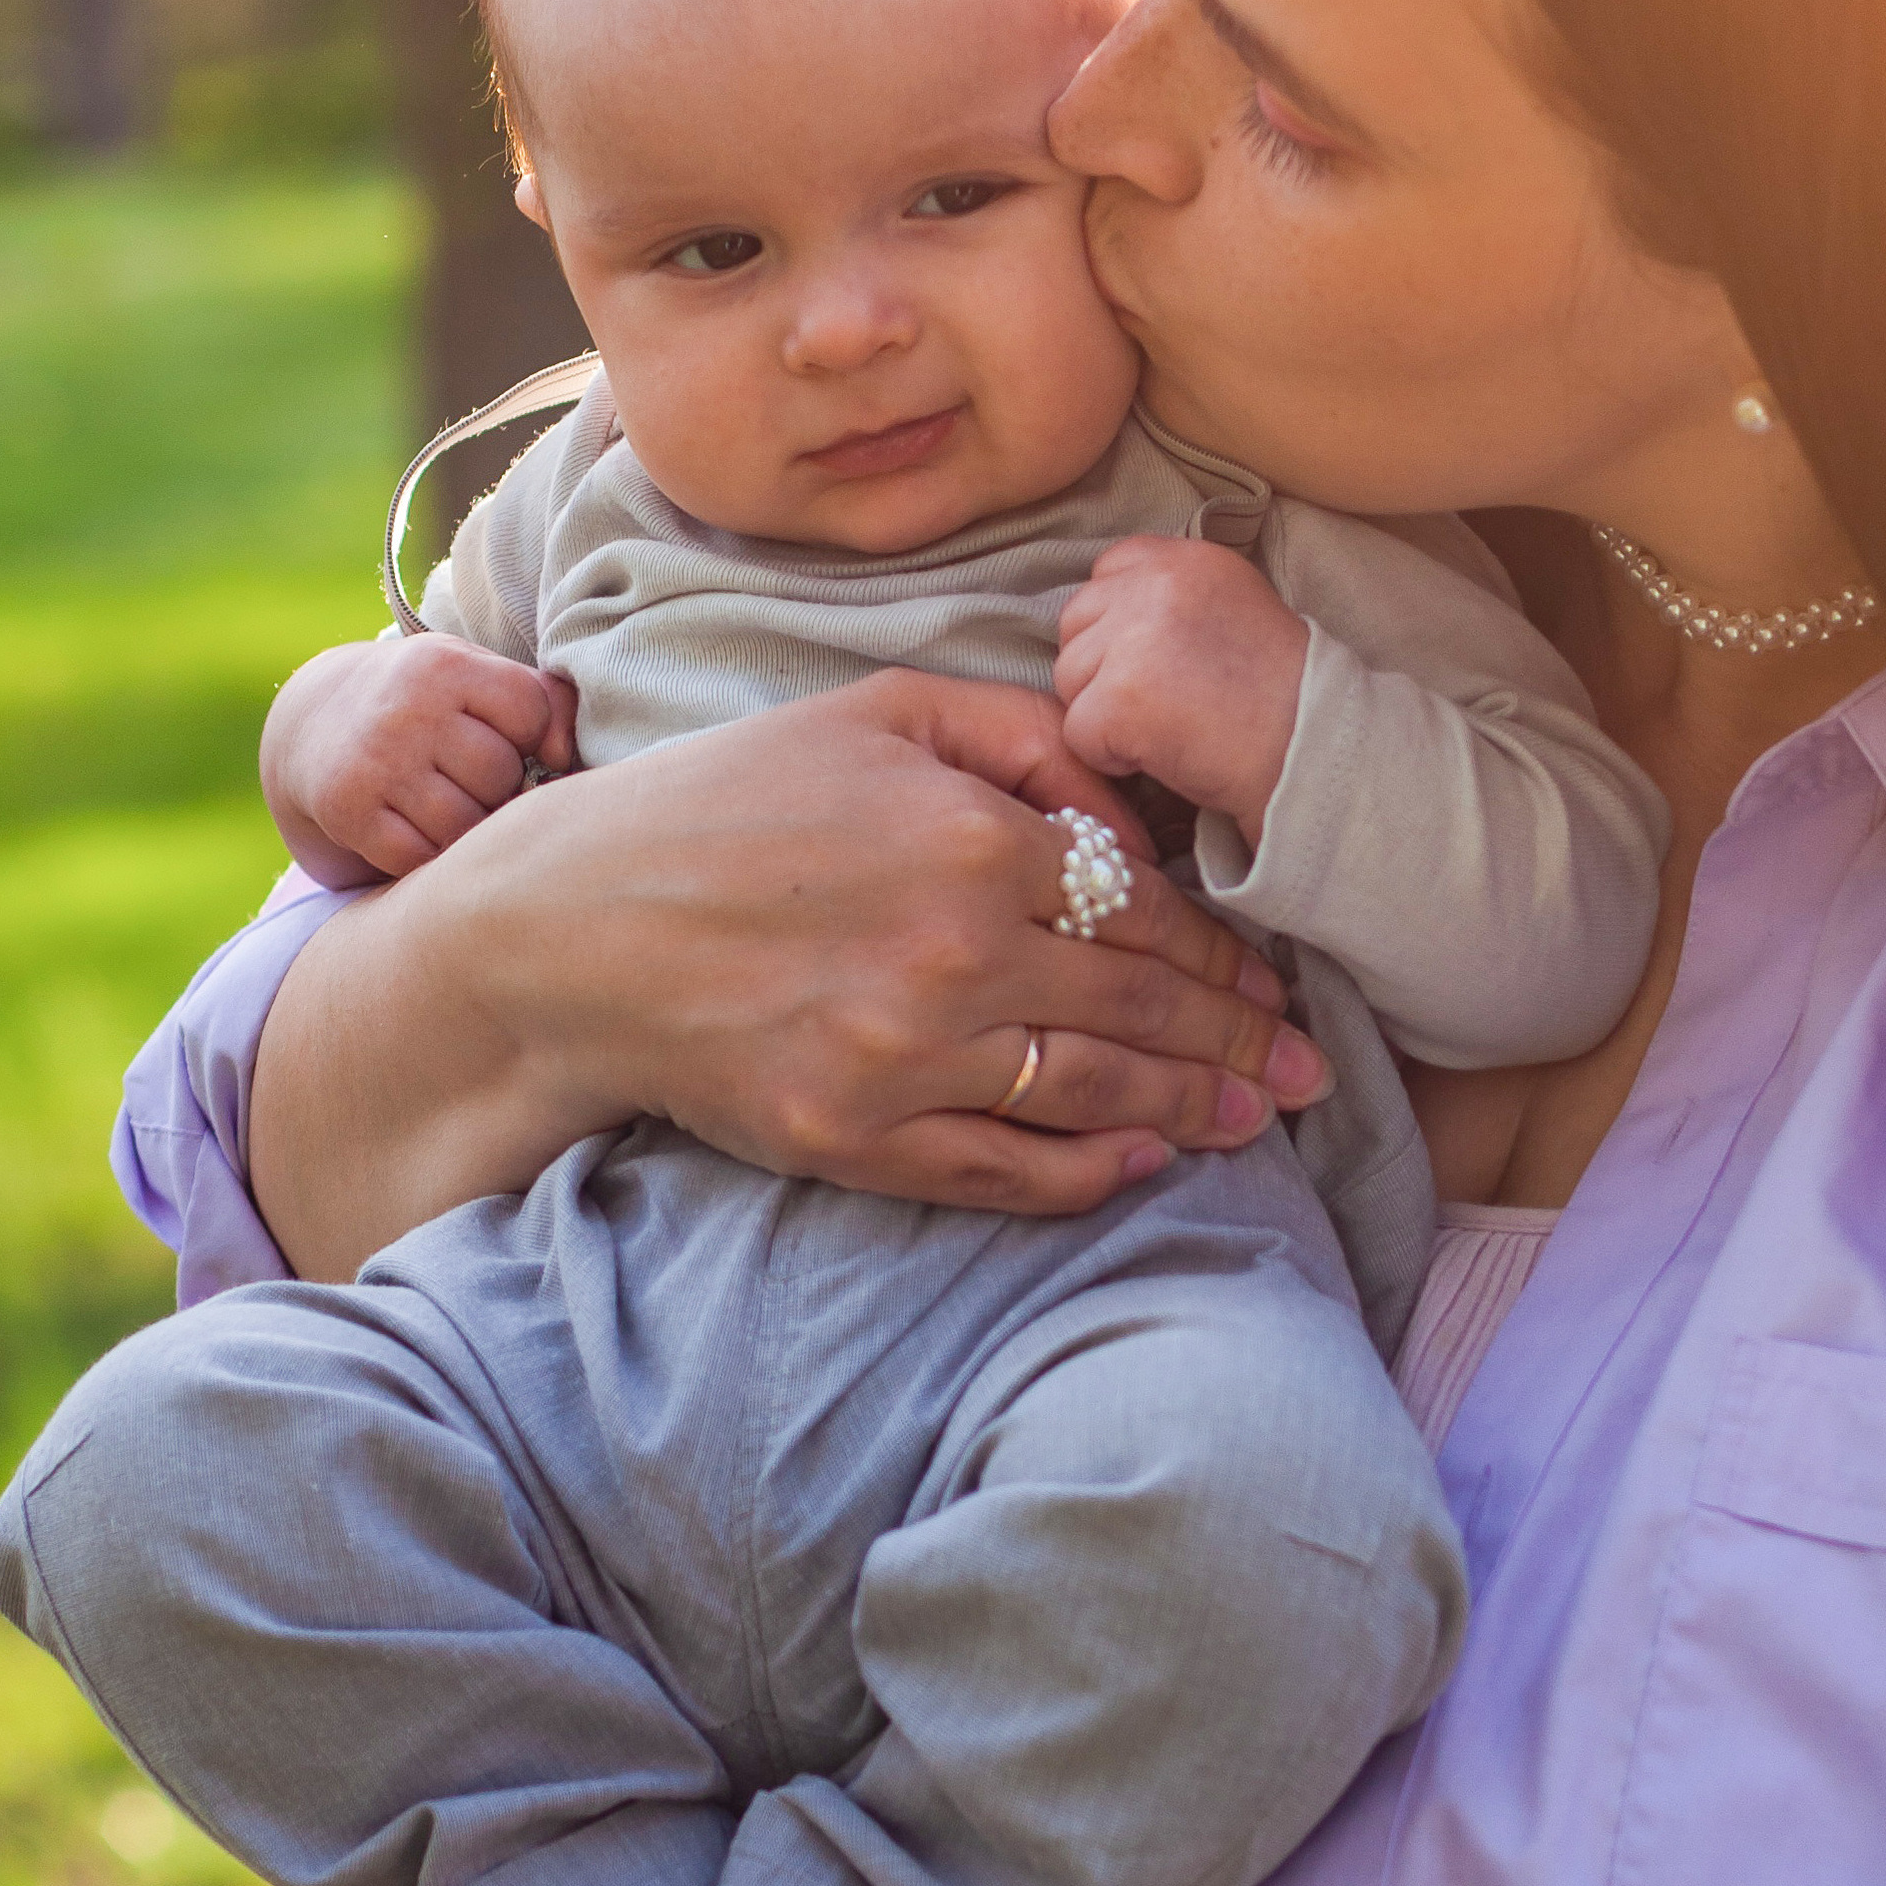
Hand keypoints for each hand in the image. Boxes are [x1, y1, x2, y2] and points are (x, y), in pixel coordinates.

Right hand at [250, 670, 1334, 1277]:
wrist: (572, 931)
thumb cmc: (726, 803)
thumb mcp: (876, 711)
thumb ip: (1021, 735)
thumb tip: (1132, 805)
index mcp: (972, 841)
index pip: (1145, 908)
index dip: (1223, 950)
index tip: (1271, 976)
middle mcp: (955, 957)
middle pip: (1144, 1010)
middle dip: (1243, 1042)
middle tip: (1314, 1069)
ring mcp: (908, 1061)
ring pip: (1096, 1096)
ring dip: (1194, 1113)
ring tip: (1259, 1119)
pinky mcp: (859, 1140)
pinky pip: (1008, 1173)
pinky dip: (1089, 1173)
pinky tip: (1141, 1162)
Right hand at [263, 633, 578, 885]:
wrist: (314, 721)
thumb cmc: (424, 703)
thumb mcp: (473, 677)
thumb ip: (542, 701)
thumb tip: (566, 758)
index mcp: (444, 664)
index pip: (530, 713)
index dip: (529, 735)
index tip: (502, 734)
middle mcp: (406, 709)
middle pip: (501, 774)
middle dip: (497, 785)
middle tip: (467, 775)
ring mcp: (374, 762)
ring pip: (465, 826)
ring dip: (466, 828)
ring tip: (447, 803)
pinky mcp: (348, 811)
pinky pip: (420, 858)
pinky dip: (426, 856)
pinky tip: (414, 829)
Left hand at [1054, 539, 1307, 846]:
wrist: (1313, 755)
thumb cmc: (1281, 700)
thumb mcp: (1233, 610)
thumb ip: (1171, 598)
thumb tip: (1106, 615)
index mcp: (1187, 559)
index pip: (1107, 572)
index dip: (1119, 626)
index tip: (1161, 662)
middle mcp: (1157, 584)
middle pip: (1076, 624)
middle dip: (1103, 670)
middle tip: (1165, 704)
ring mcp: (1134, 637)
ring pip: (1069, 679)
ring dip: (1104, 714)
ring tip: (1170, 728)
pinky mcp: (1119, 697)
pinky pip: (1077, 733)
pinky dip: (1110, 757)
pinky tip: (1162, 754)